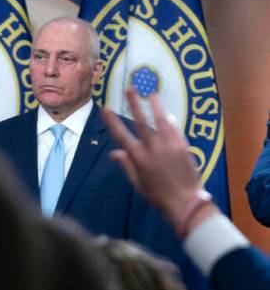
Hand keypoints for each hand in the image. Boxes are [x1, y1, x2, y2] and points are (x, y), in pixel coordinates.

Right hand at [102, 87, 209, 225]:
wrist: (185, 202)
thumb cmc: (158, 196)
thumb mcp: (137, 184)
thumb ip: (126, 165)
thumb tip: (115, 153)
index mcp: (138, 158)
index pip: (121, 135)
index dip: (112, 121)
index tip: (105, 108)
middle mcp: (153, 148)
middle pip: (141, 121)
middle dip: (134, 103)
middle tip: (129, 88)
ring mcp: (170, 145)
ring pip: (161, 119)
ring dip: (155, 105)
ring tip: (151, 92)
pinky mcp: (183, 146)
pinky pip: (175, 128)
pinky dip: (169, 120)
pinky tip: (166, 113)